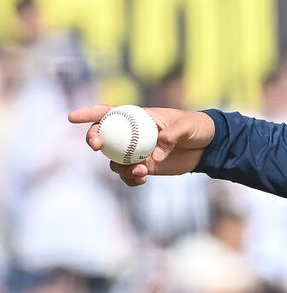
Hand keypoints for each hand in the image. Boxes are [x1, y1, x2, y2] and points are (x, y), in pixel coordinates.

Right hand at [68, 104, 215, 185]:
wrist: (208, 146)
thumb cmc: (197, 127)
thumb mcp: (188, 126)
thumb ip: (172, 135)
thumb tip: (155, 152)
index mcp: (139, 117)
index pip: (109, 112)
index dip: (88, 114)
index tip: (72, 118)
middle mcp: (133, 134)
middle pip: (103, 136)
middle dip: (94, 140)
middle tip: (98, 147)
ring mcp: (136, 151)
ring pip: (114, 160)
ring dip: (120, 167)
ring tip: (141, 171)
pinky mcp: (144, 167)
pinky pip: (128, 176)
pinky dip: (130, 180)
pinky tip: (143, 179)